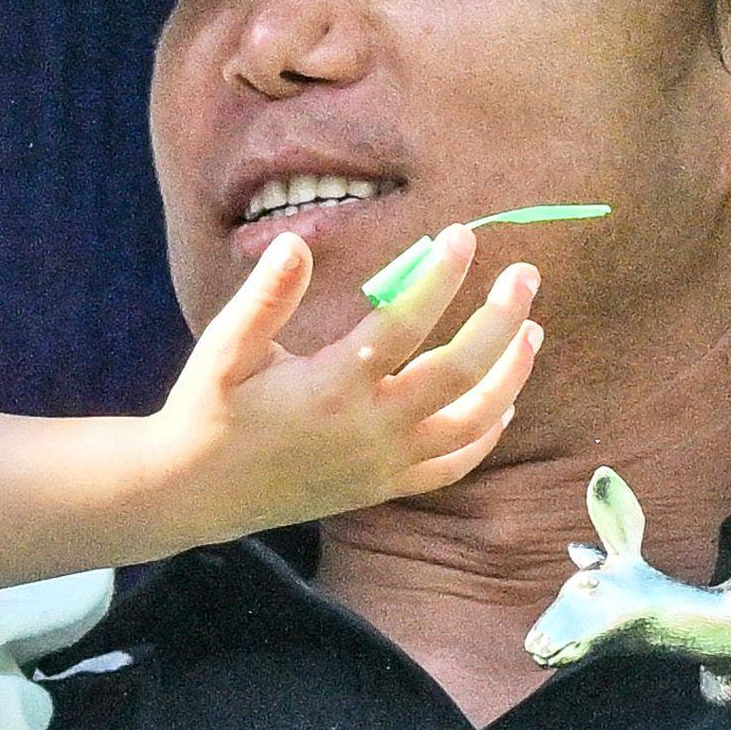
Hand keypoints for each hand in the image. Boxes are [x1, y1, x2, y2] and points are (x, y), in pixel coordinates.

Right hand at [149, 228, 541, 536]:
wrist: (198, 492)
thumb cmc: (210, 410)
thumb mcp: (226, 347)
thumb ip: (267, 296)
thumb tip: (299, 240)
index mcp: (332, 387)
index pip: (403, 323)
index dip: (439, 277)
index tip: (462, 236)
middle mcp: (370, 428)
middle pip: (459, 372)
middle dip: (500, 319)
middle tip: (525, 274)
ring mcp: (385, 464)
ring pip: (472, 422)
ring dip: (510, 375)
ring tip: (533, 329)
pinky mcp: (386, 487)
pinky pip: (453, 464)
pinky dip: (486, 433)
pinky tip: (505, 401)